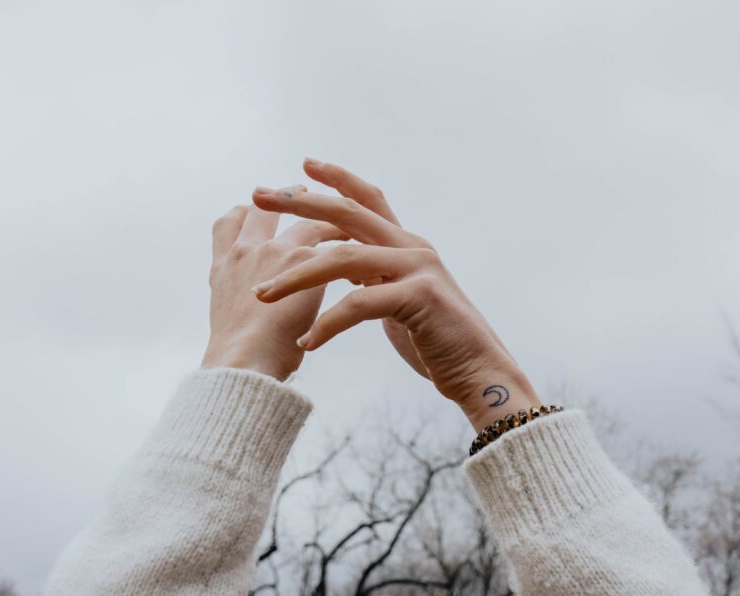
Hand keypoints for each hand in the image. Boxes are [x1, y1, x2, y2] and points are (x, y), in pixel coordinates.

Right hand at [202, 202, 345, 380]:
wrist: (244, 365)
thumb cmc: (241, 360)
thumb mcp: (229, 322)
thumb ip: (242, 303)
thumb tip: (256, 311)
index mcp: (223, 267)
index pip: (228, 224)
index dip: (247, 212)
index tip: (262, 206)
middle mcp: (245, 251)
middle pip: (262, 209)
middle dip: (286, 199)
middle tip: (305, 194)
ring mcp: (272, 251)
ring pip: (306, 223)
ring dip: (329, 222)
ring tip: (349, 230)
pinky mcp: (302, 260)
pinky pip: (332, 243)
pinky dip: (349, 248)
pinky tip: (365, 261)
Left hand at [250, 159, 541, 429]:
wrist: (480, 371)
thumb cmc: (438, 341)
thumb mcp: (400, 299)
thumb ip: (377, 276)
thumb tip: (348, 267)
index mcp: (406, 244)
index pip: (368, 199)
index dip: (337, 179)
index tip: (303, 165)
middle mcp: (412, 247)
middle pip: (347, 213)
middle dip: (300, 203)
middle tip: (259, 195)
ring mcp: (417, 269)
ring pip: (343, 258)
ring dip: (296, 276)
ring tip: (262, 294)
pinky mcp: (418, 298)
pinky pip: (359, 304)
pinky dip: (328, 324)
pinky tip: (307, 344)